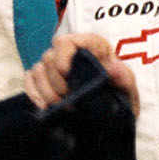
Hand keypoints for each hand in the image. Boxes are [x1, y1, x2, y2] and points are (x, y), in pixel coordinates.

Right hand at [24, 31, 138, 114]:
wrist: (114, 119)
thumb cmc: (121, 99)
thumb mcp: (129, 90)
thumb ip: (125, 77)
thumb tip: (114, 67)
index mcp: (93, 47)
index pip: (68, 40)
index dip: (62, 54)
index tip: (65, 72)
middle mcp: (71, 53)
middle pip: (50, 57)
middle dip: (56, 82)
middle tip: (69, 101)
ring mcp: (55, 67)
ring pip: (38, 69)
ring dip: (46, 91)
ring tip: (62, 107)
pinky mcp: (44, 81)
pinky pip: (29, 80)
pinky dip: (34, 94)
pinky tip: (45, 107)